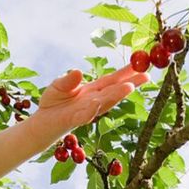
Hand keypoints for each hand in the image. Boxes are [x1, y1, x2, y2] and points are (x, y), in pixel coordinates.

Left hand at [35, 66, 149, 132]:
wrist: (43, 122)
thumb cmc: (54, 102)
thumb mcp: (59, 85)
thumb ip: (68, 79)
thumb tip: (78, 72)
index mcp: (93, 90)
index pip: (113, 80)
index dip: (128, 73)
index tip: (143, 66)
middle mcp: (94, 100)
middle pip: (114, 91)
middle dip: (130, 84)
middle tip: (145, 76)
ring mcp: (86, 111)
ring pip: (104, 103)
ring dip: (116, 95)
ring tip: (129, 86)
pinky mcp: (74, 120)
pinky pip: (84, 115)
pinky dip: (91, 110)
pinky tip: (97, 103)